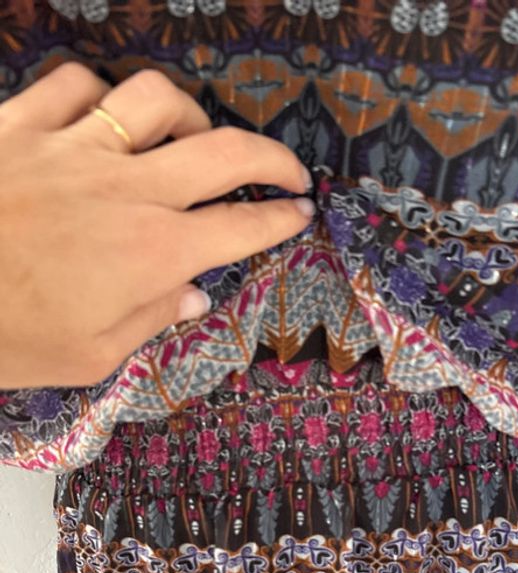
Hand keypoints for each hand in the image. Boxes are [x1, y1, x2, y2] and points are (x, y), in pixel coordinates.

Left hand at [0, 62, 314, 388]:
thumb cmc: (4, 336)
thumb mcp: (89, 355)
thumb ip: (151, 321)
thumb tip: (192, 298)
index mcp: (153, 252)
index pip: (241, 227)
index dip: (281, 219)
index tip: (300, 215)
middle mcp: (128, 190)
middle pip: (224, 152)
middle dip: (272, 157)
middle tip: (288, 170)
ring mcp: (75, 148)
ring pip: (158, 100)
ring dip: (191, 117)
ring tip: (193, 138)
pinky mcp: (21, 124)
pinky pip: (78, 84)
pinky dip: (106, 95)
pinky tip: (108, 117)